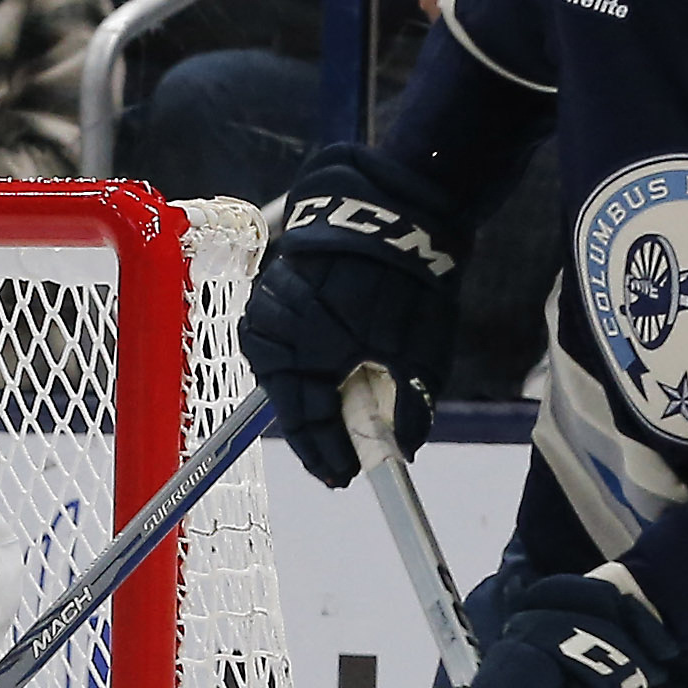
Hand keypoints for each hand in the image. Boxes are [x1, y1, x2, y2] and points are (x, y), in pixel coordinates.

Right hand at [235, 141, 463, 486]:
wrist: (397, 210)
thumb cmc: (406, 287)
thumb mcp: (417, 358)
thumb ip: (408, 409)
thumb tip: (403, 450)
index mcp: (294, 356)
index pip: (306, 425)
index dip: (329, 456)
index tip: (348, 477)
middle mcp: (271, 335)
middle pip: (294, 400)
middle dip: (323, 428)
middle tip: (349, 455)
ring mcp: (271, 308)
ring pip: (292, 372)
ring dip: (319, 393)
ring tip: (347, 415)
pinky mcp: (280, 286)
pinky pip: (294, 340)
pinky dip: (317, 361)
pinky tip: (339, 372)